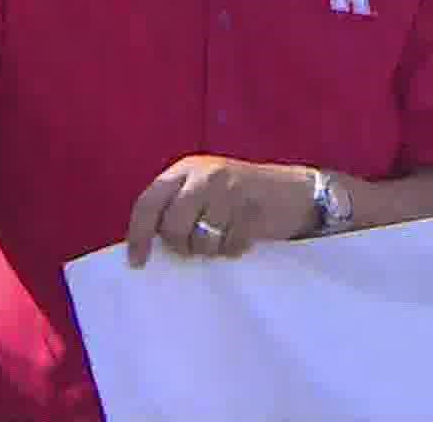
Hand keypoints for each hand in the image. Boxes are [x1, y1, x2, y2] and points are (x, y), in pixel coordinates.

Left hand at [125, 156, 315, 266]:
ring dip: (211, 250)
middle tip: (196, 247)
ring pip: (201, 241)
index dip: (139, 235)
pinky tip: (242, 237)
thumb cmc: (240, 196)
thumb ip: (175, 207)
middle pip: (174, 226)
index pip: (149, 202)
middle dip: (182, 245)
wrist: (295, 192)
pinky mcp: (251, 210)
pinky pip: (229, 246)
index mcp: (185, 169)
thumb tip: (147, 243)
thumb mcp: (202, 190)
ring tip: (223, 238)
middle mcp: (205, 175)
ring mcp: (230, 191)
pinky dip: (233, 250)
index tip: (138, 263)